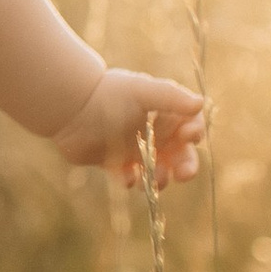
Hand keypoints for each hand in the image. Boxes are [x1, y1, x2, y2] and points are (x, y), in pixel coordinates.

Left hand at [53, 65, 208, 189]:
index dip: (194, 132)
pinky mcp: (118, 165)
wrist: (71, 106)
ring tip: (153, 178)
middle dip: (187, 166)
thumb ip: (170, 96)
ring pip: (160, 172)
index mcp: (165, 114)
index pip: (191, 125)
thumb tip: (200, 103)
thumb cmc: (109, 93)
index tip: (190, 136)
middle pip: (182, 156)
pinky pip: (131, 179)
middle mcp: (156, 134)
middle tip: (184, 174)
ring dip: (161, 178)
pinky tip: (125, 176)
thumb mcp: (141, 90)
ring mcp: (138, 151)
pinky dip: (131, 181)